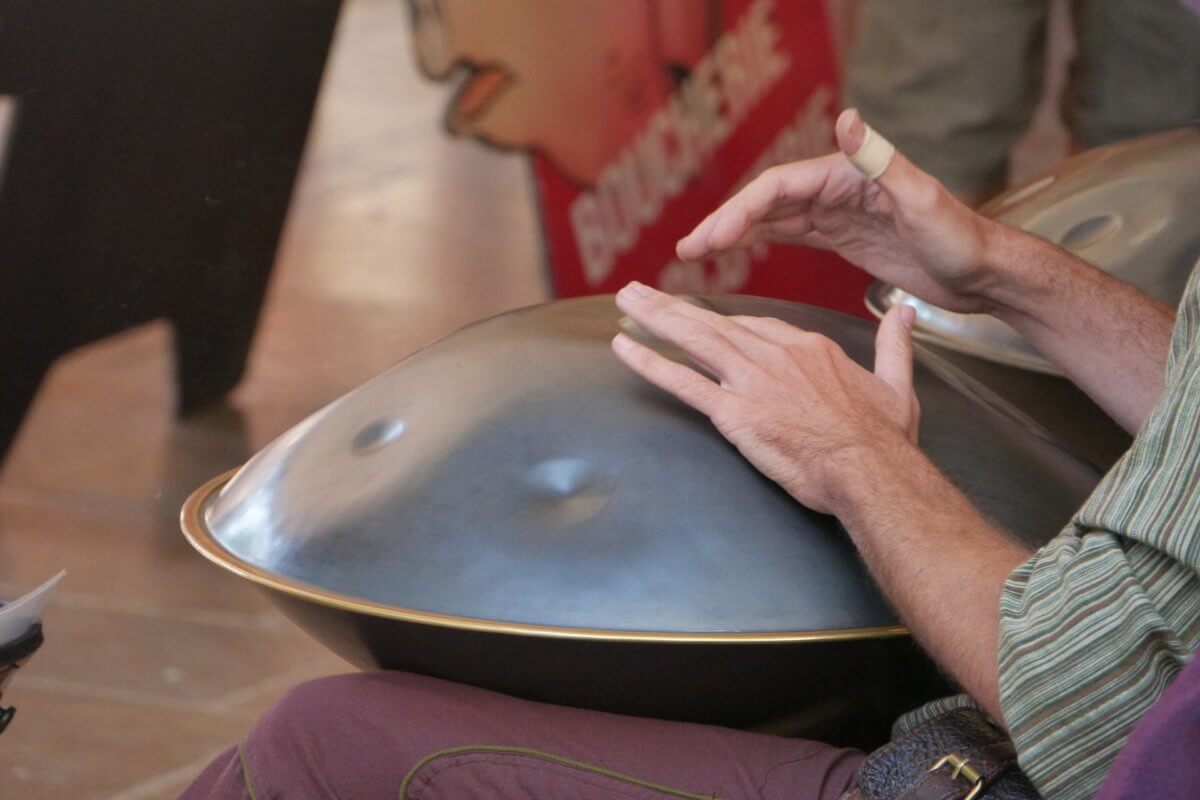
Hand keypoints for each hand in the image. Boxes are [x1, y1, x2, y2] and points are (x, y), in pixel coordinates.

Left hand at [612, 282, 919, 515]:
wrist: (871, 471)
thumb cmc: (885, 439)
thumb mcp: (897, 384)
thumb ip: (895, 345)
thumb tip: (905, 314)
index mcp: (809, 348)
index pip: (756, 326)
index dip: (724, 322)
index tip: (702, 317)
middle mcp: (775, 356)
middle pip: (715, 323)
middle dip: (673, 306)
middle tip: (639, 291)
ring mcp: (752, 382)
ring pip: (695, 341)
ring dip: (655, 318)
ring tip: (626, 301)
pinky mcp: (735, 413)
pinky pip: (685, 383)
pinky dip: (652, 364)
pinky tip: (625, 348)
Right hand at [675, 109, 998, 313]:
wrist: (982, 273)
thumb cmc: (960, 237)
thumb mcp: (922, 199)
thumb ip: (882, 159)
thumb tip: (846, 118)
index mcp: (849, 175)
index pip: (780, 187)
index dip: (741, 210)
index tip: (713, 237)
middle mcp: (838, 188)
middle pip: (767, 202)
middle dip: (725, 224)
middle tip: (688, 250)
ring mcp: (837, 213)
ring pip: (772, 219)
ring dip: (734, 233)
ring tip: (696, 253)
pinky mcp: (842, 238)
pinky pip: (790, 235)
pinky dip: (759, 242)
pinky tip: (736, 254)